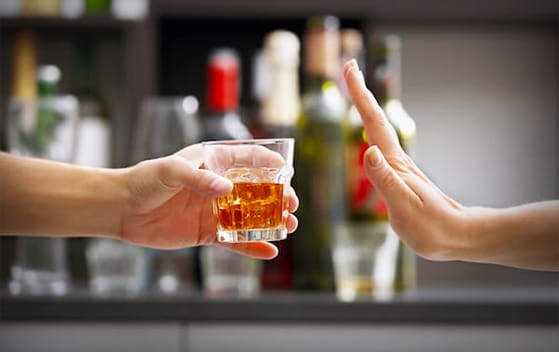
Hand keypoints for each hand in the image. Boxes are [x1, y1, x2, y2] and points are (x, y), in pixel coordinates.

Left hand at [120, 143, 298, 258]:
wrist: (123, 209)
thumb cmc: (145, 180)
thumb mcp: (170, 170)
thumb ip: (198, 178)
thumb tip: (227, 190)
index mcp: (213, 163)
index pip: (247, 159)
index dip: (269, 164)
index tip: (286, 171)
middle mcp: (219, 186)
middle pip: (257, 190)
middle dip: (278, 196)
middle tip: (292, 204)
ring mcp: (215, 210)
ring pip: (250, 216)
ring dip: (271, 221)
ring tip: (289, 225)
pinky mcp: (208, 232)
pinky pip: (234, 240)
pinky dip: (252, 246)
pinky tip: (270, 251)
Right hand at [343, 59, 464, 260]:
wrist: (455, 236)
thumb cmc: (430, 226)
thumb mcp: (403, 205)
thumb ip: (384, 179)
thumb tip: (368, 151)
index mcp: (394, 163)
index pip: (373, 123)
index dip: (361, 96)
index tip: (351, 68)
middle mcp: (395, 160)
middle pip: (375, 120)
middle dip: (361, 93)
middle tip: (351, 67)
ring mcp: (398, 168)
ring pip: (378, 131)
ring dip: (366, 109)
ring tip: (357, 92)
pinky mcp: (399, 179)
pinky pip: (379, 147)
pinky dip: (371, 132)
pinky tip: (370, 137)